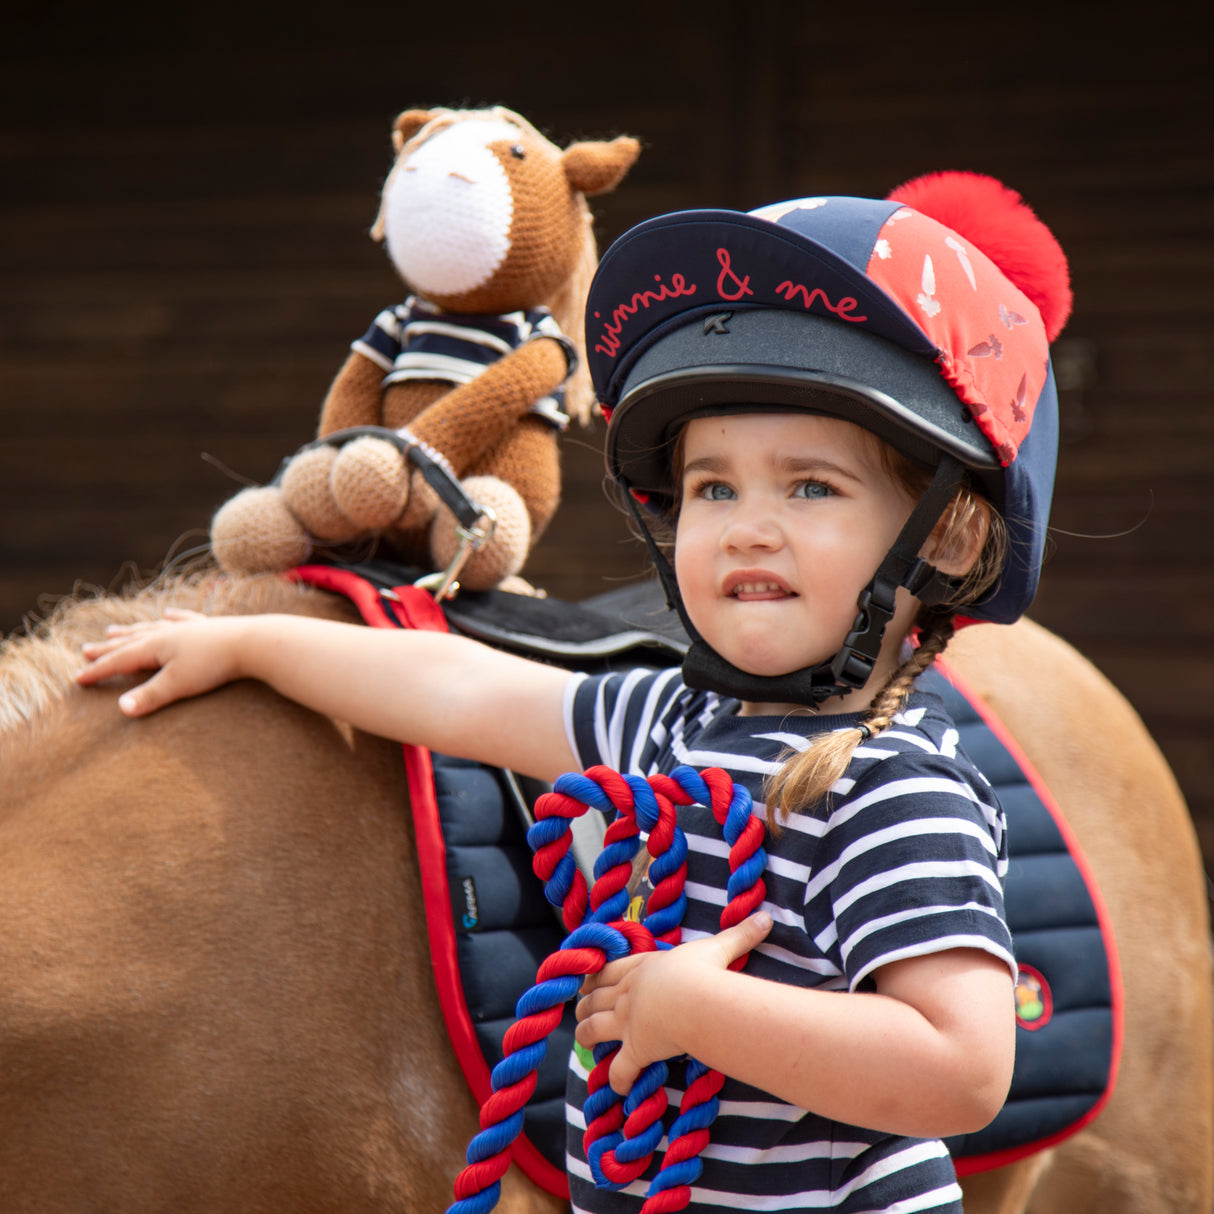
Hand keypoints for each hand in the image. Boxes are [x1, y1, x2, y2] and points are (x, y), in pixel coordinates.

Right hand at [76, 608, 247, 715]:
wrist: (251, 643)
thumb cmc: (213, 665)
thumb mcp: (177, 685)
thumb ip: (149, 697)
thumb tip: (121, 709)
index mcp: (155, 645)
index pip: (120, 660)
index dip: (98, 671)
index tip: (78, 678)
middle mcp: (167, 632)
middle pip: (130, 641)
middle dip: (107, 649)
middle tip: (85, 650)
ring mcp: (187, 627)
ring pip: (152, 627)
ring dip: (132, 631)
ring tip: (114, 631)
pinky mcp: (208, 626)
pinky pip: (184, 619)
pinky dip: (173, 617)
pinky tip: (169, 612)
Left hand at [575, 911, 771, 1093]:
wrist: (694, 1000)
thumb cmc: (703, 972)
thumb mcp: (718, 948)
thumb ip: (740, 934)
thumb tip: (767, 917)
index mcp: (642, 968)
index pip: (609, 970)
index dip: (596, 975)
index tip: (587, 979)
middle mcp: (628, 994)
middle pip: (595, 999)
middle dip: (585, 1005)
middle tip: (581, 1010)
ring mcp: (628, 1022)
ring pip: (594, 1029)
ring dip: (587, 1035)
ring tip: (585, 1041)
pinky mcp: (635, 1049)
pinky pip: (620, 1069)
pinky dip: (617, 1078)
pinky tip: (618, 1085)